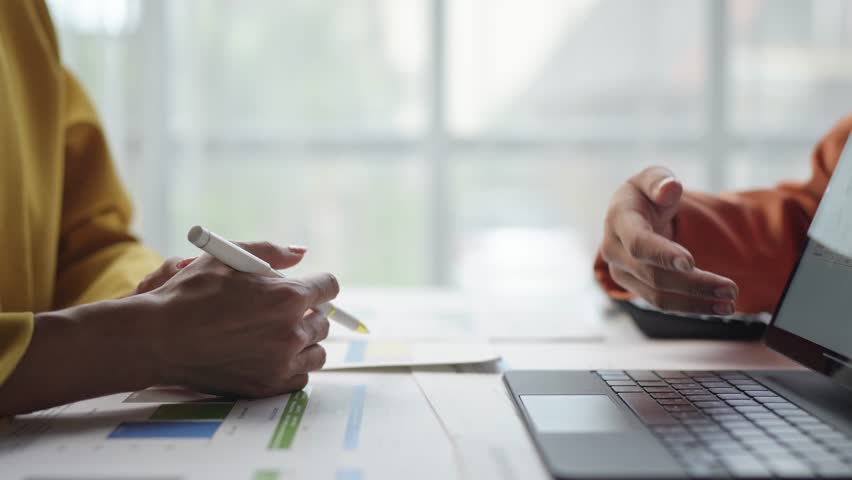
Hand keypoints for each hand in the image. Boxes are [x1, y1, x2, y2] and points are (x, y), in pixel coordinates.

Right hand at [139, 241, 335, 396]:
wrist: (158, 338)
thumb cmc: (190, 294)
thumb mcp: (229, 258)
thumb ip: (271, 252)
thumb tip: (301, 253)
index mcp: (288, 297)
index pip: (329, 288)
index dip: (317, 284)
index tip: (307, 287)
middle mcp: (292, 332)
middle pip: (323, 320)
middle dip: (308, 312)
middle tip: (281, 310)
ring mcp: (282, 362)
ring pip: (317, 351)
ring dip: (304, 341)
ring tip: (279, 334)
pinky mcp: (268, 386)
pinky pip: (300, 377)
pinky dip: (292, 367)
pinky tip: (273, 355)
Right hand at [600, 167, 737, 314]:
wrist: (632, 216)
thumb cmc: (647, 194)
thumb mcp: (652, 178)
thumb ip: (659, 180)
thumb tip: (669, 188)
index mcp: (619, 220)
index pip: (638, 242)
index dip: (662, 254)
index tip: (691, 262)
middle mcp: (613, 251)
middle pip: (653, 275)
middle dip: (694, 284)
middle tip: (731, 289)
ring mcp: (621, 272)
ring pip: (657, 296)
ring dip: (695, 303)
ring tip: (729, 305)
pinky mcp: (634, 287)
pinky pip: (661, 303)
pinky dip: (690, 307)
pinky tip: (716, 307)